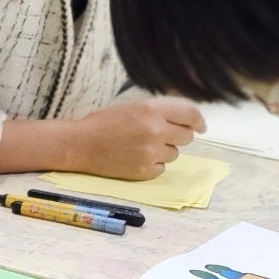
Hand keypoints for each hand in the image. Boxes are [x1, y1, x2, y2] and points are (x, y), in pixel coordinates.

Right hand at [66, 98, 204, 179]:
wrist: (79, 144)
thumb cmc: (103, 122)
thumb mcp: (133, 106)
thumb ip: (160, 111)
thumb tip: (188, 120)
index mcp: (152, 110)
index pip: (191, 115)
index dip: (198, 121)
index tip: (200, 127)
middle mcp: (155, 130)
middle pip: (186, 136)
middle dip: (177, 136)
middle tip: (160, 136)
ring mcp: (151, 153)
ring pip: (174, 154)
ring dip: (163, 151)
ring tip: (140, 147)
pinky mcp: (144, 171)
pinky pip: (161, 168)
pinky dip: (152, 165)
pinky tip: (134, 158)